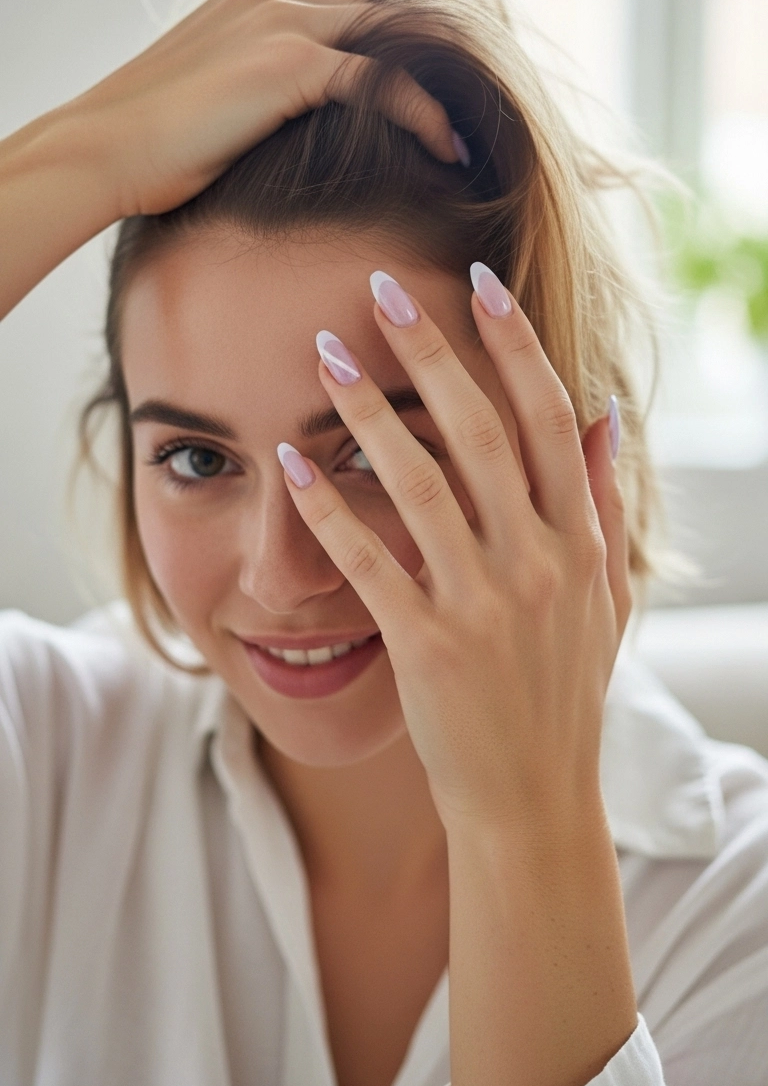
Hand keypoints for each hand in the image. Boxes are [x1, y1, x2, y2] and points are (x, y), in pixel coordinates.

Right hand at [62, 0, 458, 219]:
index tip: (444, 93)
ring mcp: (281, 20)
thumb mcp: (215, 98)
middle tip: (481, 109)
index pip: (357, 6)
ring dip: (445, 85)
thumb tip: (301, 126)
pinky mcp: (288, 62)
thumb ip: (264, 88)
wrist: (103, 150)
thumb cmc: (152, 144)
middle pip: (388, 13)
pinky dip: (423, 113)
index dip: (405, 50)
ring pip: (395, 39)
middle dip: (441, 61)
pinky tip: (447, 149)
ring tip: (477, 131)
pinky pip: (381, 79)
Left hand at [278, 267, 630, 831]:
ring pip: (419, 484)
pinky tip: (292, 462)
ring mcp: (484, 606)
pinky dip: (328, 509)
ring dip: (366, 412)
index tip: (477, 285)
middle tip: (380, 291)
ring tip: (323, 356)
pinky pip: (369, 562)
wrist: (532, 800)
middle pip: (478, 432)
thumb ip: (603, 503)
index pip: (548, 418)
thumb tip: (603, 414)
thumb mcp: (605, 596)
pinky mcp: (428, 646)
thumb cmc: (562, 691)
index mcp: (580, 541)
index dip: (513, 345)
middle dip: (428, 352)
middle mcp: (538, 563)